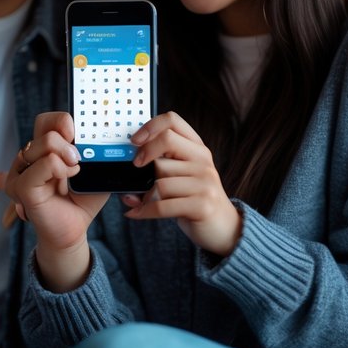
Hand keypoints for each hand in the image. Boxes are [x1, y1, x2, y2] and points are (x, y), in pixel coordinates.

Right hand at [0, 112, 108, 291]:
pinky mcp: (21, 187)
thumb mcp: (93, 171)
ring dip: (65, 158)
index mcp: (43, 149)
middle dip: (67, 140)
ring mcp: (20, 172)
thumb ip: (94, 151)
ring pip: (42, 144)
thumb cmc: (81, 200)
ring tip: (73, 174)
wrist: (73, 230)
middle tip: (78, 159)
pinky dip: (58, 170)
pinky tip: (63, 184)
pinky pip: (41, 165)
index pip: (45, 120)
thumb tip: (98, 137)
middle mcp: (28, 158)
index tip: (76, 134)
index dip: (61, 120)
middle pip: (44, 128)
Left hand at [124, 111, 241, 256]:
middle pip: (165, 144)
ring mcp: (205, 182)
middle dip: (145, 158)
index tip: (135, 140)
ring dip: (145, 194)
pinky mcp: (202, 204)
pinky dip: (144, 210)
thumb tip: (124, 172)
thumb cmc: (194, 198)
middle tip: (136, 169)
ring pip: (161, 179)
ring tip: (144, 201)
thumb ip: (160, 165)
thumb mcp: (182, 175)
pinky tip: (136, 213)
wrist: (224, 227)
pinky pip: (161, 205)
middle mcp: (203, 160)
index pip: (172, 121)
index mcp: (196, 147)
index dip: (150, 126)